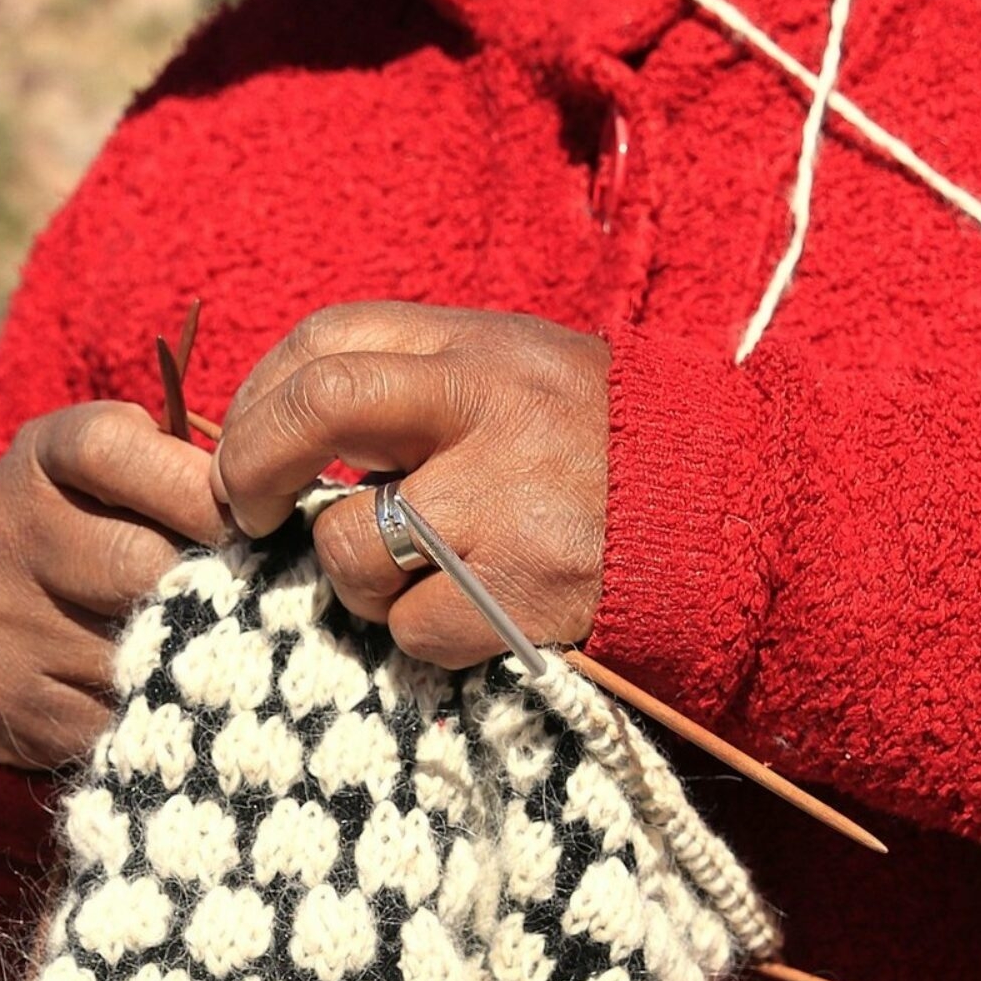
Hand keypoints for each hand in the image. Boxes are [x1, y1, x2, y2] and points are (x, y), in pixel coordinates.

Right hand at [0, 402, 230, 772]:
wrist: (10, 620)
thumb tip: (294, 503)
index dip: (197, 489)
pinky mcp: (0, 696)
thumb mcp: (140, 473)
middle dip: (213, 586)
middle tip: (265, 604)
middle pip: (131, 560)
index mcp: (39, 456)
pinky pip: (107, 716)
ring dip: (195, 660)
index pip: (112, 451)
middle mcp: (2, 529)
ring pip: (128, 650)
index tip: (256, 524)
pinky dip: (158, 715)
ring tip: (236, 656)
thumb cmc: (114, 530)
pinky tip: (182, 704)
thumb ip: (200, 470)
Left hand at [213, 303, 608, 666]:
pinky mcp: (526, 592)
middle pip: (319, 408)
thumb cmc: (595, 451)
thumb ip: (406, 391)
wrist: (732, 517)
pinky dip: (422, 638)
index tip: (248, 456)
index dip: (258, 403)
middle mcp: (490, 407)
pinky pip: (412, 631)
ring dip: (356, 584)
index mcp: (479, 347)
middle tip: (251, 514)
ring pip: (351, 551)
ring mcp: (508, 501)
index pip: (326, 343)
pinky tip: (472, 617)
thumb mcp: (513, 377)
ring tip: (416, 578)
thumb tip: (259, 441)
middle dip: (251, 467)